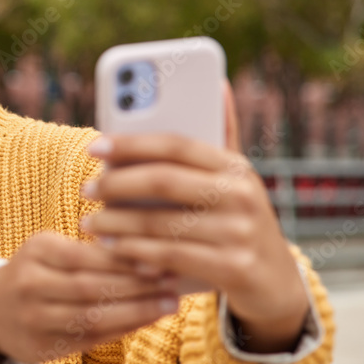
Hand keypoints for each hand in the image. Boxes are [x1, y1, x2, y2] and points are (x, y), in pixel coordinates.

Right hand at [0, 231, 178, 363]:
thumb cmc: (36, 270)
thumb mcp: (50, 248)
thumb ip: (89, 249)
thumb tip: (146, 248)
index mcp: (37, 252)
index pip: (86, 256)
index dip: (124, 261)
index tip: (159, 260)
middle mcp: (32, 285)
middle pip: (91, 287)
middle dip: (137, 287)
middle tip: (173, 283)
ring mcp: (35, 319)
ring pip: (93, 317)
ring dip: (136, 312)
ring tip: (168, 304)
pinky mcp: (43, 346)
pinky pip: (90, 338)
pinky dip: (122, 329)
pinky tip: (146, 320)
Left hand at [80, 80, 309, 352]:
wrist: (276, 282)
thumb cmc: (239, 219)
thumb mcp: (233, 179)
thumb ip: (220, 134)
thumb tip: (216, 81)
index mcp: (235, 166)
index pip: (176, 144)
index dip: (131, 143)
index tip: (94, 146)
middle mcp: (241, 195)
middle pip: (164, 182)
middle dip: (117, 184)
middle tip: (87, 189)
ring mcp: (240, 233)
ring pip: (161, 223)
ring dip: (118, 223)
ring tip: (91, 222)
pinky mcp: (235, 268)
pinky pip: (171, 257)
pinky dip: (136, 253)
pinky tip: (114, 248)